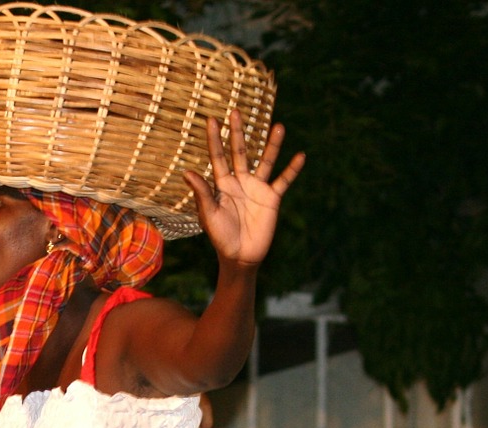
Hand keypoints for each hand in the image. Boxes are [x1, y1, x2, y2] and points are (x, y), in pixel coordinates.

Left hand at [184, 109, 304, 267]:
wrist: (240, 256)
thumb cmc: (221, 238)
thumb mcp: (209, 215)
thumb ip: (201, 193)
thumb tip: (187, 171)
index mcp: (222, 185)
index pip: (217, 157)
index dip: (214, 139)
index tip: (211, 120)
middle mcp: (240, 182)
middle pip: (239, 152)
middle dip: (237, 133)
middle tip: (235, 111)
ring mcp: (257, 188)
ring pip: (265, 161)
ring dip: (272, 145)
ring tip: (279, 127)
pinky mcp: (271, 198)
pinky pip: (284, 180)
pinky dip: (292, 170)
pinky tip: (300, 156)